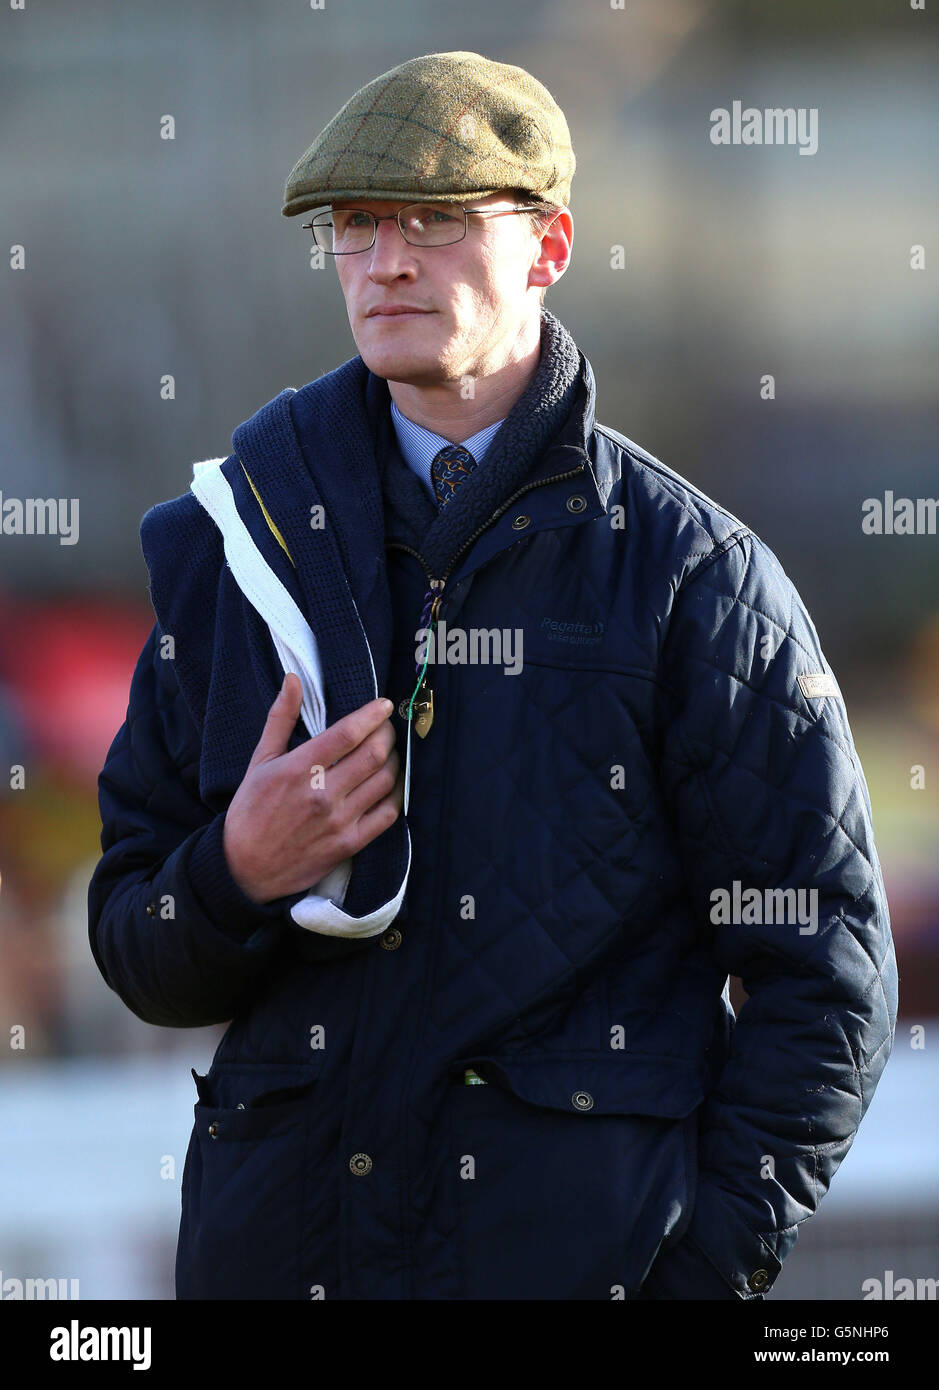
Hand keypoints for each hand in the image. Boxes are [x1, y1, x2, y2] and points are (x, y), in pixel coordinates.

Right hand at [222, 674, 402, 903]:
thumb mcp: (259, 761)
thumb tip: (293, 680)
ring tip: (388, 753)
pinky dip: (395, 794)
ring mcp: (339, 821)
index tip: (383, 705)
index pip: (348, 734)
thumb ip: (280, 718)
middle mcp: (322, 794)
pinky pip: (388, 814)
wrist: (244, 869)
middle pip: (374, 754)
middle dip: (387, 734)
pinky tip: (389, 785)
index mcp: (298, 769)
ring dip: (394, 761)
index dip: (372, 715)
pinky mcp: (350, 844)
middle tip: (386, 727)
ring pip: (385, 781)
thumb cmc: (250, 811)